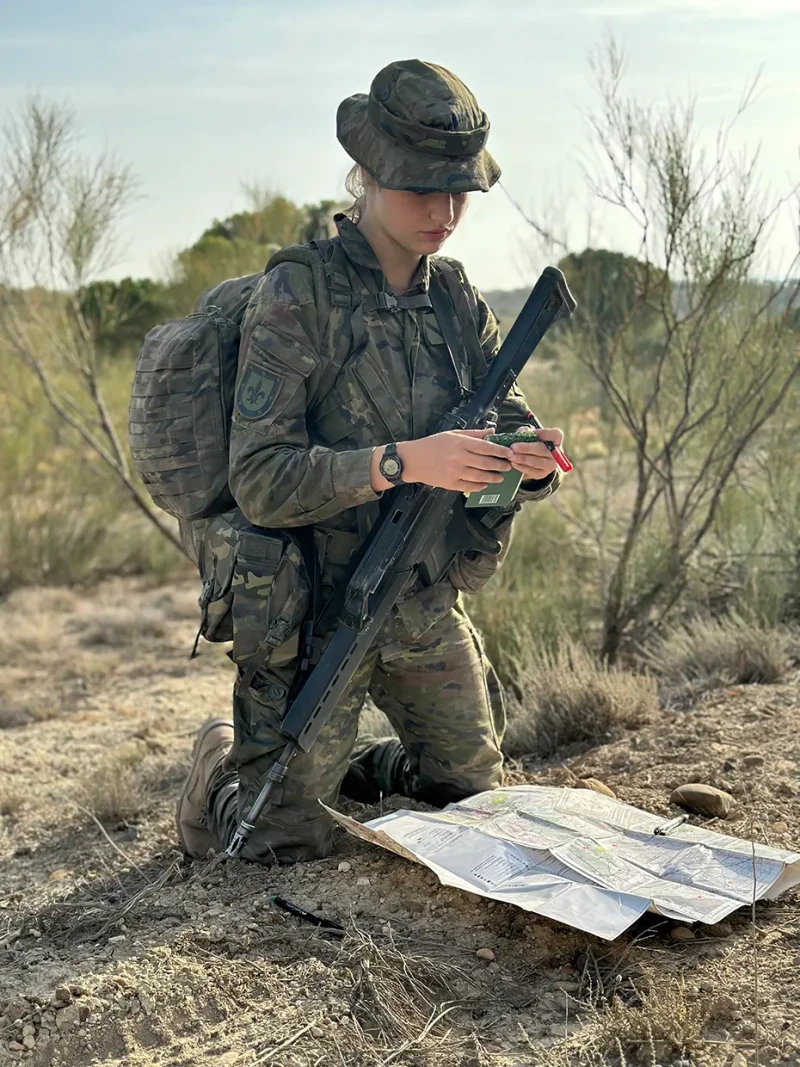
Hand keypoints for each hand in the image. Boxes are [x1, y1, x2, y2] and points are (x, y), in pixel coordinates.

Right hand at [373, 430, 513, 492]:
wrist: (412, 460)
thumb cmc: (432, 445)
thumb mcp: (452, 434)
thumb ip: (474, 434)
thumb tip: (492, 431)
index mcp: (460, 443)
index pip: (486, 447)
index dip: (500, 450)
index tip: (510, 452)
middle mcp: (458, 457)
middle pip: (486, 463)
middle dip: (500, 465)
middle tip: (509, 466)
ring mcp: (454, 472)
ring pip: (480, 476)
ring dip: (493, 477)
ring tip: (500, 477)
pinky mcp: (449, 483)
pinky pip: (469, 486)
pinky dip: (479, 486)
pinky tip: (485, 484)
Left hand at [508, 426, 563, 480]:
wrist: (532, 456)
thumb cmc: (531, 441)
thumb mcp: (529, 433)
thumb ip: (526, 431)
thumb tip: (521, 433)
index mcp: (556, 440)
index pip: (555, 435)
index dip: (543, 433)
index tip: (530, 433)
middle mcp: (556, 453)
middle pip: (543, 450)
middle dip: (526, 448)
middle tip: (513, 447)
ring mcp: (550, 465)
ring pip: (537, 462)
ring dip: (522, 459)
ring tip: (511, 456)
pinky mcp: (542, 474)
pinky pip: (532, 471)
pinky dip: (521, 467)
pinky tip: (513, 463)